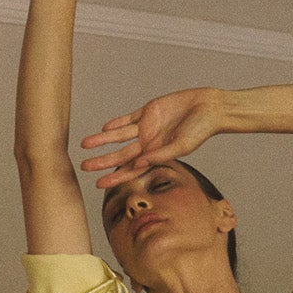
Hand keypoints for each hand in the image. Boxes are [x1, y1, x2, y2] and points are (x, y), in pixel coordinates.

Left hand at [79, 88, 225, 190]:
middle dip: (102, 161)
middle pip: (120, 155)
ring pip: (119, 136)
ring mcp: (147, 127)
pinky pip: (128, 119)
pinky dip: (116, 123)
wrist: (208, 108)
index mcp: (156, 155)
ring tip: (85, 144)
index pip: (131, 170)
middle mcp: (149, 143)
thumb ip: (160, 155)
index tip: (99, 184)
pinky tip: (104, 128)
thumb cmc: (201, 130)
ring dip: (102, 141)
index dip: (115, 177)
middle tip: (84, 166)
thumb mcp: (181, 146)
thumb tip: (139, 164)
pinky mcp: (148, 111)